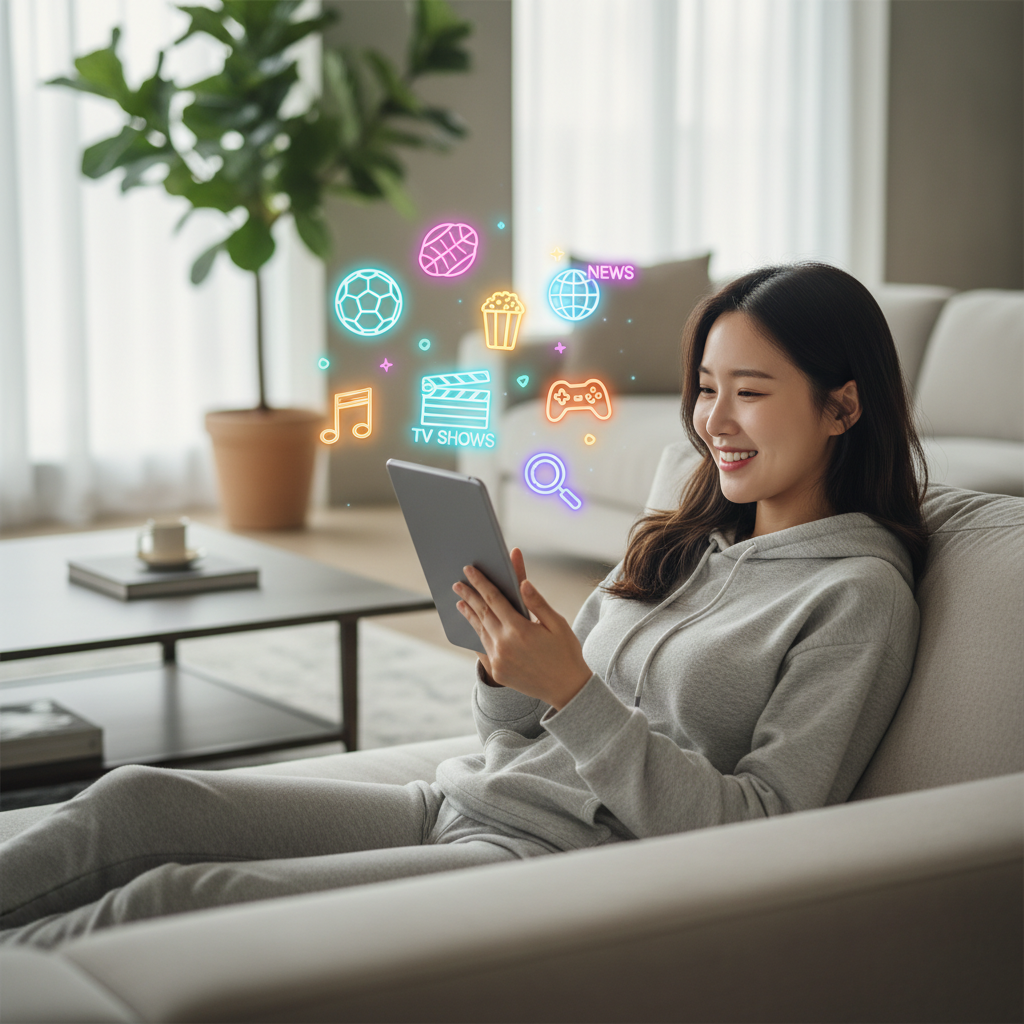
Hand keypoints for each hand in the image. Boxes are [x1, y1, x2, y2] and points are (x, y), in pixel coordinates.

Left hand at [454, 548, 592, 709]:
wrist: (566, 690)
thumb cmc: (566, 652)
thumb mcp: (557, 624)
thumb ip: (537, 603)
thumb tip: (522, 583)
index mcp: (520, 629)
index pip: (494, 599)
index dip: (481, 583)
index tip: (470, 570)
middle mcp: (504, 644)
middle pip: (481, 613)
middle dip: (469, 596)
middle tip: (457, 584)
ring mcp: (498, 659)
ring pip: (480, 630)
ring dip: (469, 614)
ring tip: (461, 602)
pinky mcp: (497, 671)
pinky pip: (482, 648)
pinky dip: (477, 635)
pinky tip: (474, 627)